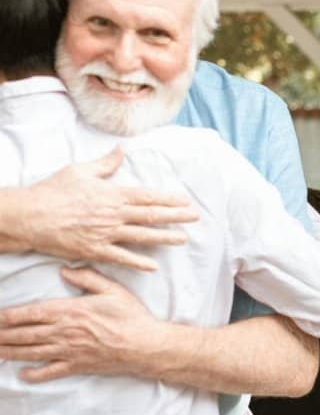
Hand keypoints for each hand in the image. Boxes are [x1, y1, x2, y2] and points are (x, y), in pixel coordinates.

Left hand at [0, 266, 164, 382]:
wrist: (146, 345)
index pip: (31, 313)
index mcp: (70, 311)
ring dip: (9, 352)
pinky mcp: (77, 366)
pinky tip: (23, 374)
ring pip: (31, 352)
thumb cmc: (131, 316)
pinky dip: (34, 374)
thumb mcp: (112, 290)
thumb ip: (87, 277)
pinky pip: (50, 372)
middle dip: (2, 335)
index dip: (8, 316)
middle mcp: (64, 332)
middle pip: (24, 334)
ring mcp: (68, 351)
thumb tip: (64, 269)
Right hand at [15, 147, 198, 270]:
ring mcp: (106, 234)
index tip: (186, 201)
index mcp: (113, 194)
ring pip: (142, 236)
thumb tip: (122, 149)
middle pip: (151, 216)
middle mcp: (114, 214)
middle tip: (195, 218)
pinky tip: (153, 265)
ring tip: (183, 239)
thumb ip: (106, 163)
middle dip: (176, 217)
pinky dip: (138, 262)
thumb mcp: (80, 171)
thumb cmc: (54, 191)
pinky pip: (121, 257)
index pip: (148, 197)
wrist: (30, 216)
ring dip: (165, 238)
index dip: (169, 199)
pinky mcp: (95, 250)